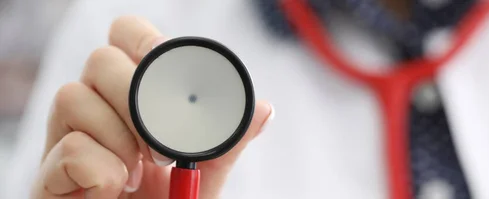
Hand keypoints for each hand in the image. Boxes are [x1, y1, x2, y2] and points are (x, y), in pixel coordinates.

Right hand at [31, 16, 273, 198]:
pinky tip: (112, 191)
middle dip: (137, 99)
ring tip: (136, 174)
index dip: (146, 43)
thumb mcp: (205, 173)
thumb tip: (263, 109)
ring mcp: (66, 140)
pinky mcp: (48, 176)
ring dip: (120, 138)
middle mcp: (96, 112)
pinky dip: (101, 171)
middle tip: (161, 146)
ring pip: (73, 95)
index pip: (125, 40)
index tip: (170, 76)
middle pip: (100, 60)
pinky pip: (68, 148)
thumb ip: (226, 142)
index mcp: (132, 102)